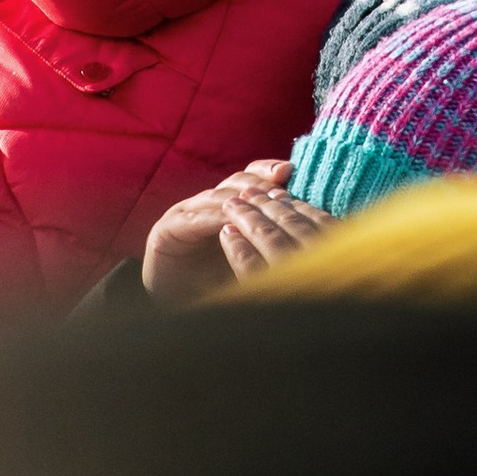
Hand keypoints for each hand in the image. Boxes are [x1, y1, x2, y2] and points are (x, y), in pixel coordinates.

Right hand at [141, 161, 317, 305]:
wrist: (174, 304)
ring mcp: (186, 214)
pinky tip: (227, 221)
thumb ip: (273, 240)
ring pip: (215, 197)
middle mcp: (208, 204)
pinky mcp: (166, 230)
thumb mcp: (253, 259)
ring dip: (236, 198)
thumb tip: (310, 227)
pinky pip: (193, 220)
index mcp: (229, 205)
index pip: (252, 179)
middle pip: (236, 181)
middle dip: (258, 180)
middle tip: (278, 180)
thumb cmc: (218, 283)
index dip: (269, 173)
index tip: (291, 171)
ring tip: (256, 200)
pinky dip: (211, 219)